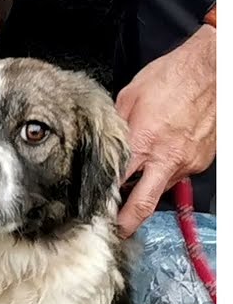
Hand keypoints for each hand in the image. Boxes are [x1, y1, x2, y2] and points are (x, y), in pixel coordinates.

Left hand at [116, 25, 216, 236]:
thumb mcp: (129, 98)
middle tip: (114, 233)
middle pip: (142, 204)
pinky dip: (165, 172)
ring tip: (133, 188)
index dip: (102, 202)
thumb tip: (103, 142)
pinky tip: (160, 160)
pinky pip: (178, 173)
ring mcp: (188, 162)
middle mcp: (166, 159)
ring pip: (161, 187)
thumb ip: (115, 127)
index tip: (92, 214)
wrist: (211, 70)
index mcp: (142, 144)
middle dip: (127, 223)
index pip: (116, 185)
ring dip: (146, 189)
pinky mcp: (202, 161)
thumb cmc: (171, 77)